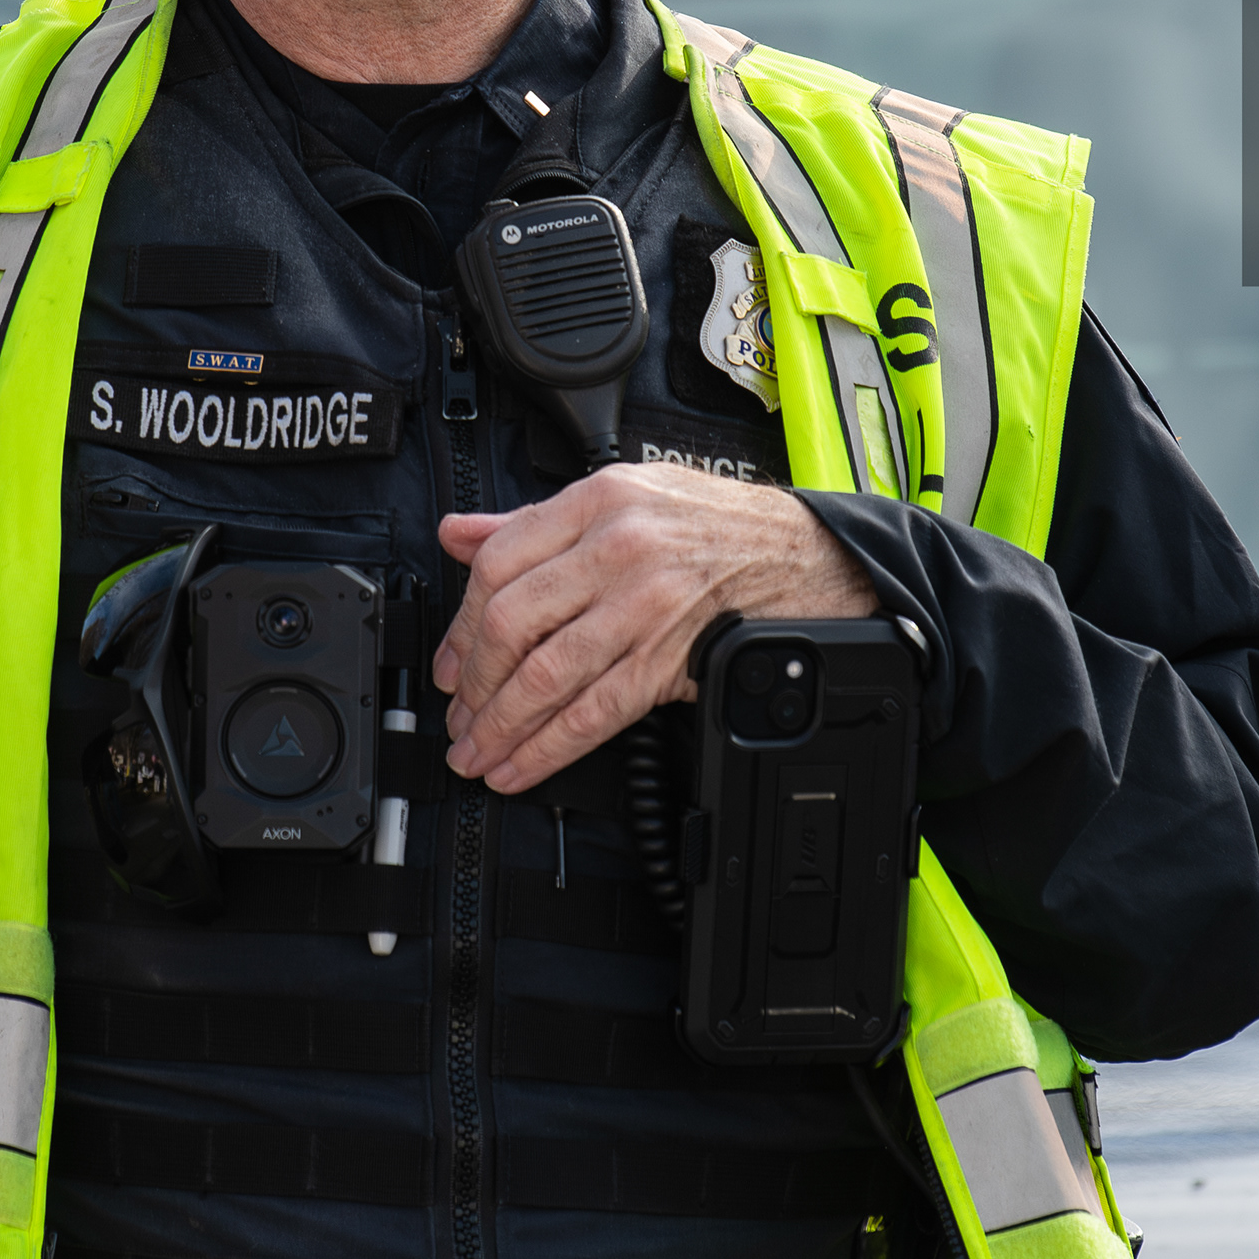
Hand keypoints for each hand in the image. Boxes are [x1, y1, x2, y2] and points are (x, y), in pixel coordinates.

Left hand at [432, 465, 874, 792]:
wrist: (809, 556)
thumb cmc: (718, 525)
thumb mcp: (626, 493)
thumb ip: (536, 520)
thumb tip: (460, 534)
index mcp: (599, 500)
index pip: (500, 561)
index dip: (462, 623)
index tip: (449, 661)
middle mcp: (619, 548)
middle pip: (514, 622)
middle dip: (474, 682)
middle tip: (459, 715)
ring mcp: (647, 605)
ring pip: (548, 674)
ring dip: (502, 725)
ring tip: (478, 752)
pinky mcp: (673, 656)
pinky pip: (596, 710)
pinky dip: (550, 747)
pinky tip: (522, 765)